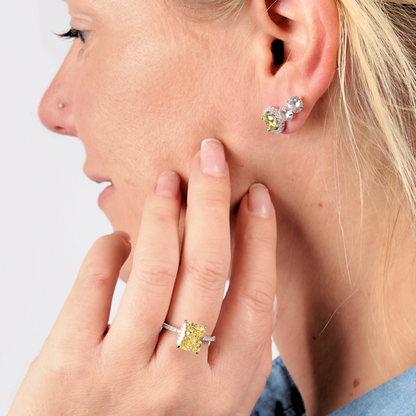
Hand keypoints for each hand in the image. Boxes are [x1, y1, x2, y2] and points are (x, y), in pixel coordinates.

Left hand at [9, 139, 276, 415]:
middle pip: (208, 269)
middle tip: (211, 156)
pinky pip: (93, 284)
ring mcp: (123, 373)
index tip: (256, 197)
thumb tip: (239, 269)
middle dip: (212, 201)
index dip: (259, 240)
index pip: (255, 298)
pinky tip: (118, 238)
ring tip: (169, 179)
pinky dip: (108, 248)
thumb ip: (228, 351)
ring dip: (165, 213)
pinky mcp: (69, 366)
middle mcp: (181, 382)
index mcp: (225, 391)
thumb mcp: (209, 403)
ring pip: (155, 268)